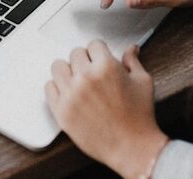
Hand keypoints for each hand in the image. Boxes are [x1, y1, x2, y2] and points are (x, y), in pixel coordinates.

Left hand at [45, 41, 168, 178]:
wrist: (132, 148)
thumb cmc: (139, 117)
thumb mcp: (143, 82)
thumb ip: (132, 61)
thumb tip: (131, 49)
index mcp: (106, 66)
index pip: (94, 44)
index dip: (99, 52)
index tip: (100, 58)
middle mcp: (86, 77)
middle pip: (75, 53)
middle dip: (85, 60)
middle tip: (92, 72)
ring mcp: (71, 94)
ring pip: (58, 67)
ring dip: (68, 71)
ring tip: (77, 80)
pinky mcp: (61, 111)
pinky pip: (49, 87)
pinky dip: (57, 88)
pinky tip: (68, 93)